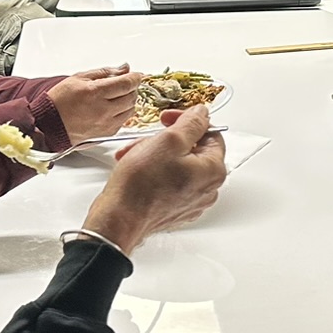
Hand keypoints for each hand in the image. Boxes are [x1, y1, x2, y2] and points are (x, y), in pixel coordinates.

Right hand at [45, 65, 143, 143]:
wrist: (49, 125)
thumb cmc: (59, 101)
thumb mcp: (79, 78)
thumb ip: (104, 72)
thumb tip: (124, 68)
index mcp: (95, 93)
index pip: (126, 84)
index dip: (135, 77)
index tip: (136, 74)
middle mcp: (103, 110)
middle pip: (131, 96)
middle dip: (131, 88)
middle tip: (123, 84)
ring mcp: (106, 124)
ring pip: (130, 110)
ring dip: (127, 101)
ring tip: (115, 96)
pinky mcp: (107, 134)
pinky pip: (123, 121)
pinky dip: (122, 113)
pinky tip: (111, 108)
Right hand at [82, 105, 226, 252]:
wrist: (120, 219)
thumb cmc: (142, 185)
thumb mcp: (168, 140)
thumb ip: (191, 123)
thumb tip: (201, 114)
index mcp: (213, 171)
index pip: (211, 134)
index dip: (188, 121)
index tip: (170, 118)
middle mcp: (208, 189)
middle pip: (193, 150)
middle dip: (166, 140)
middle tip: (148, 138)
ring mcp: (192, 201)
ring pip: (178, 165)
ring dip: (156, 154)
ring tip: (134, 154)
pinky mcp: (175, 209)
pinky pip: (170, 182)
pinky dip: (155, 172)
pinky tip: (137, 169)